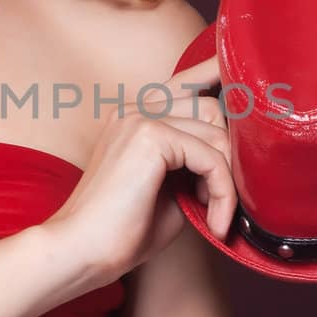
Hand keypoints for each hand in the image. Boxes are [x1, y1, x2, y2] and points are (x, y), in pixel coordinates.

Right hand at [43, 54, 234, 281]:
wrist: (81, 252)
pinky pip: (211, 157)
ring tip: (216, 216)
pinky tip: (214, 222)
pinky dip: (223, 192)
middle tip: (222, 200)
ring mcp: (140, 117)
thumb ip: (195, 164)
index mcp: (135, 117)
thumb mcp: (169, 190)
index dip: (214, 71)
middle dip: (229, 153)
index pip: (184, 83)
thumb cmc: (122, 232)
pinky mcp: (149, 135)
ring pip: (216, 131)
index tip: (235, 64)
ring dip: (228, 180)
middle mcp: (136, 109)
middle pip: (210, 105)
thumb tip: (235, 157)